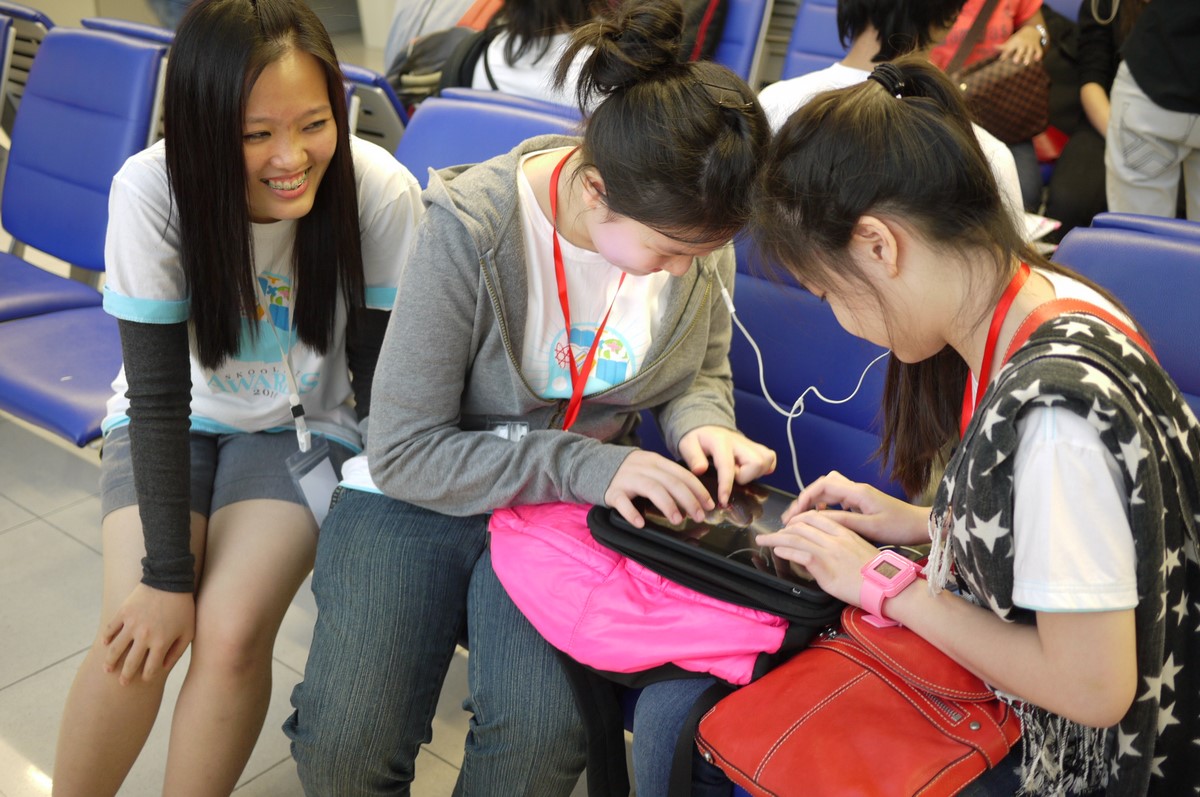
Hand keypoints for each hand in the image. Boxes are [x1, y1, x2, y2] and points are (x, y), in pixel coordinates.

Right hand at [102, 583, 194, 685]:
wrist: (170, 581)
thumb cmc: (183, 608)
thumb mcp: (188, 631)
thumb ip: (177, 651)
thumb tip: (163, 667)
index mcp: (161, 642)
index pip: (150, 668)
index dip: (146, 676)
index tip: (143, 680)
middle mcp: (144, 636)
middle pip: (130, 662)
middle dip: (126, 675)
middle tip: (122, 683)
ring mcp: (131, 624)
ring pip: (115, 649)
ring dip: (110, 661)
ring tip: (107, 669)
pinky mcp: (123, 612)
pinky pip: (111, 629)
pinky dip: (106, 637)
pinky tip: (105, 644)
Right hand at [605, 449, 714, 528]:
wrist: (594, 464)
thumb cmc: (630, 473)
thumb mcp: (650, 469)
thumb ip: (668, 479)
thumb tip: (694, 499)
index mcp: (655, 461)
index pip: (682, 474)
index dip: (698, 490)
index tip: (709, 505)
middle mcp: (643, 467)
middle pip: (671, 482)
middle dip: (689, 500)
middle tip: (699, 516)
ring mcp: (626, 478)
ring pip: (652, 489)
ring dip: (668, 505)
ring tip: (677, 520)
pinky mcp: (612, 491)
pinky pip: (623, 502)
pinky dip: (632, 513)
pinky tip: (641, 523)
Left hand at [677, 426, 776, 505]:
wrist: (707, 427)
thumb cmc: (697, 439)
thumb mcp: (687, 445)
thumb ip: (693, 457)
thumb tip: (700, 470)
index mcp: (720, 441)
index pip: (727, 465)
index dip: (726, 485)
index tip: (723, 500)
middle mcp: (739, 441)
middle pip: (757, 462)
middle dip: (746, 476)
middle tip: (733, 476)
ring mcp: (750, 443)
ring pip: (767, 460)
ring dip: (754, 473)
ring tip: (740, 472)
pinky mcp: (757, 447)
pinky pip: (770, 458)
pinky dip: (764, 468)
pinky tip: (750, 470)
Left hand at [756, 510, 881, 605]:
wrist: (888, 586)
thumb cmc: (877, 573)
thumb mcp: (859, 550)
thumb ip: (841, 544)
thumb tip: (825, 547)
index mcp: (845, 532)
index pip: (814, 517)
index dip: (797, 519)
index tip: (788, 524)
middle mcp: (835, 538)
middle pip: (801, 526)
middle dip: (782, 529)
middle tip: (771, 534)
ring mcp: (830, 552)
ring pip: (797, 538)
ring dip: (776, 538)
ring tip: (764, 540)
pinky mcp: (826, 567)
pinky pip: (801, 554)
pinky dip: (786, 551)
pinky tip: (778, 551)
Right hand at [783, 471, 928, 545]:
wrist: (920, 525)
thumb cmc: (900, 526)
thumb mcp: (870, 527)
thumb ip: (843, 521)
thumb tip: (817, 519)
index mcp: (857, 492)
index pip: (822, 486)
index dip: (804, 497)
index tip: (794, 514)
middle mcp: (856, 489)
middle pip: (822, 485)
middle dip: (805, 499)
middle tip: (793, 517)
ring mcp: (859, 495)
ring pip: (828, 491)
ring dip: (814, 502)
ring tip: (803, 519)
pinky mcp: (862, 502)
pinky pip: (837, 499)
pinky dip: (825, 506)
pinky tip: (822, 519)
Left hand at [998, 25, 1043, 64]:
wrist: (1032, 30)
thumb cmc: (1018, 39)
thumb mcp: (1011, 40)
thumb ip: (1003, 46)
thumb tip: (993, 46)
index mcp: (1015, 42)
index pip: (1010, 48)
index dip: (1006, 54)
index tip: (1002, 59)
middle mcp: (1023, 44)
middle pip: (1021, 50)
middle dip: (1018, 55)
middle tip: (1015, 61)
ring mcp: (1031, 45)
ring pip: (1030, 51)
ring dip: (1028, 57)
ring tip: (1026, 63)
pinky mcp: (1037, 47)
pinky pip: (1039, 51)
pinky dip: (1038, 55)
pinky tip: (1037, 60)